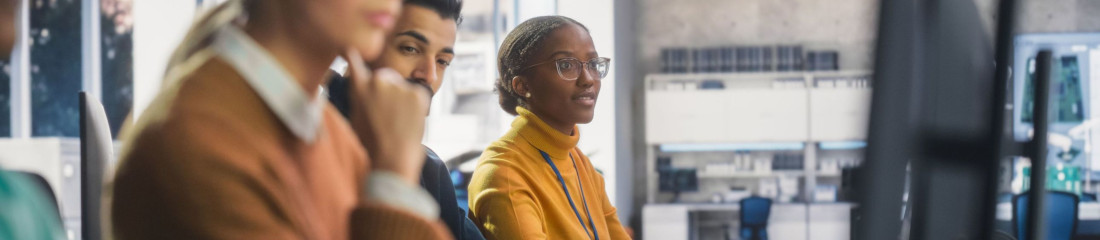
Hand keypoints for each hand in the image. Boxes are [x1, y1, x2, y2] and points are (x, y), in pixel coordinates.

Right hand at [345, 48, 429, 184]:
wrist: (392, 160)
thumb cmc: (372, 145)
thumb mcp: (356, 116)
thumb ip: (359, 95)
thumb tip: (362, 85)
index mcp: (359, 87)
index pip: (353, 58)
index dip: (353, 52)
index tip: (352, 48)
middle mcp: (378, 80)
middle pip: (385, 75)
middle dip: (387, 88)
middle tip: (387, 113)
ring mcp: (399, 86)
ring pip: (402, 87)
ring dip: (402, 98)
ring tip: (398, 121)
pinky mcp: (418, 93)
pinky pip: (418, 94)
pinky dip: (416, 105)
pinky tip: (409, 122)